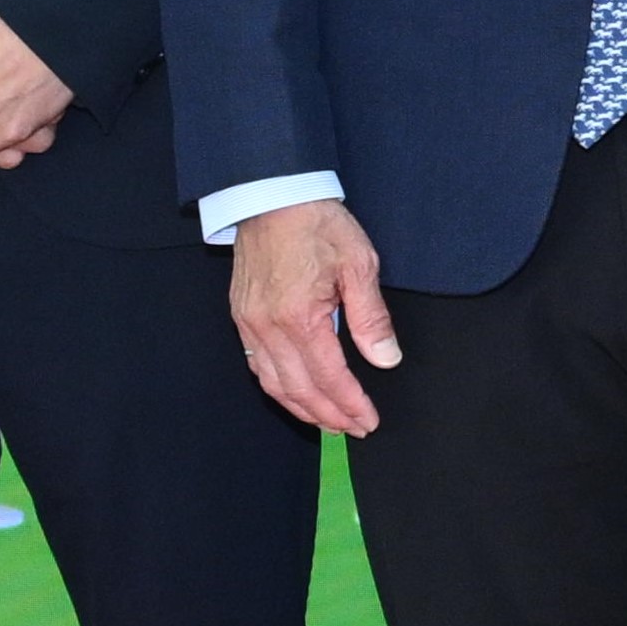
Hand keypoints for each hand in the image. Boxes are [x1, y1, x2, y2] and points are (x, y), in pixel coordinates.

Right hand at [232, 199, 400, 433]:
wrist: (272, 196)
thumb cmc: (318, 224)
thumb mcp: (359, 264)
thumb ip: (371, 318)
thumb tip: (385, 359)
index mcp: (299, 317)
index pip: (329, 377)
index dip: (350, 404)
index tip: (368, 421)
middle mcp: (267, 327)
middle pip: (298, 389)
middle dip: (328, 415)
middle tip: (354, 429)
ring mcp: (249, 323)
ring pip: (273, 383)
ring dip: (301, 408)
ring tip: (328, 422)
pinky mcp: (241, 316)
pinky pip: (257, 365)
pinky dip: (278, 388)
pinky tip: (296, 393)